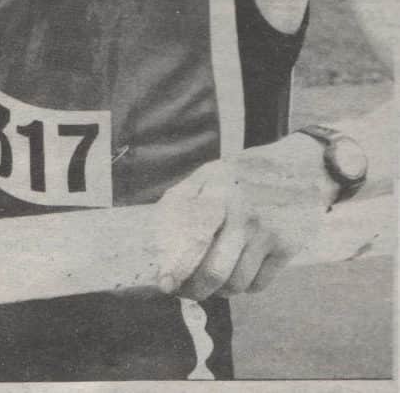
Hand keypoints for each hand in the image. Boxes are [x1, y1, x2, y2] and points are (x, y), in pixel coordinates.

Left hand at [154, 134, 336, 299]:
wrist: (298, 167)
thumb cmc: (242, 176)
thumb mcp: (210, 175)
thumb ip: (182, 201)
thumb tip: (160, 242)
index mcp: (215, 194)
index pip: (191, 239)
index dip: (176, 267)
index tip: (165, 284)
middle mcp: (240, 214)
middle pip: (214, 271)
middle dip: (195, 289)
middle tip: (185, 292)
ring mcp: (266, 232)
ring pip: (236, 283)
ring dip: (219, 291)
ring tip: (211, 282)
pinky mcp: (287, 247)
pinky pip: (259, 284)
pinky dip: (244, 288)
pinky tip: (239, 273)